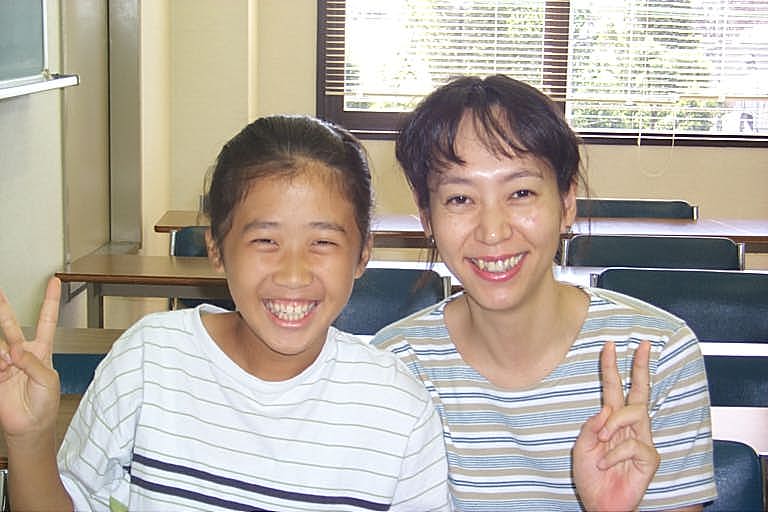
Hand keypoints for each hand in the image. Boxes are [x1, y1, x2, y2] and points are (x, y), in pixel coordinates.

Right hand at [0, 277, 61, 440]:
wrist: (30, 426)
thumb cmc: (45, 403)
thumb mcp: (48, 379)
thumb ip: (32, 362)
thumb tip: (12, 351)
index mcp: (43, 350)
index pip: (48, 320)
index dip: (50, 300)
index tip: (55, 281)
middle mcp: (23, 352)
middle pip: (12, 325)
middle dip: (3, 308)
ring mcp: (6, 362)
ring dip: (2, 351)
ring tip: (8, 363)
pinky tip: (4, 370)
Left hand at [573, 341, 659, 511]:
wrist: (599, 504)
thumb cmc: (592, 477)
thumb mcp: (581, 447)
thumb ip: (591, 426)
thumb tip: (606, 410)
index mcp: (611, 421)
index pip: (614, 388)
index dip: (611, 367)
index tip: (609, 345)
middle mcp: (629, 426)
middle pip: (639, 390)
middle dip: (640, 366)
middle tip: (642, 344)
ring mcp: (641, 440)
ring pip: (635, 412)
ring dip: (614, 423)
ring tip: (602, 441)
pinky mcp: (649, 457)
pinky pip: (633, 444)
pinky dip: (615, 453)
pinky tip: (608, 465)